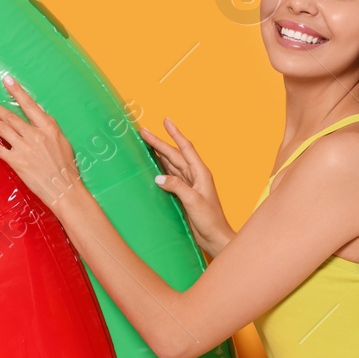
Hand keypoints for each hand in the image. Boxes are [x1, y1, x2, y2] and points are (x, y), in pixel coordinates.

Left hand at [0, 73, 83, 209]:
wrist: (64, 188)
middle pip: (11, 117)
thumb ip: (49, 127)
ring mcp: (25, 148)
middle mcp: (35, 135)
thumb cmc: (66, 167)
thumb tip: (38, 113)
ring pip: (2, 129)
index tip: (6, 80)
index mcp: (48, 127)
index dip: (17, 91)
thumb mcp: (63, 141)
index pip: (29, 105)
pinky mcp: (17, 162)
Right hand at [141, 118, 234, 256]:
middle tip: (144, 131)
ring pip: (171, 164)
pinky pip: (170, 176)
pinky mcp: (183, 193)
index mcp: (200, 173)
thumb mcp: (193, 201)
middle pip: (174, 155)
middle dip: (160, 142)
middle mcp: (194, 175)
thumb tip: (158, 176)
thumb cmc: (210, 220)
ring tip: (146, 142)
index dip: (175, 134)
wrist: (214, 237)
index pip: (185, 148)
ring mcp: (188, 184)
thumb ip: (176, 187)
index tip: (166, 120)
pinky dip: (161, 168)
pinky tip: (153, 164)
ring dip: (159, 153)